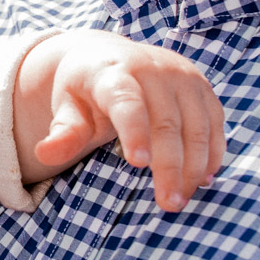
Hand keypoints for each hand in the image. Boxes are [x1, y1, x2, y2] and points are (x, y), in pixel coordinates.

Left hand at [16, 31, 224, 210]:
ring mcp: (182, 76)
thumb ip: (63, 132)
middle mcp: (153, 69)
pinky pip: (214, 123)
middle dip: (170, 166)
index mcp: (113, 72)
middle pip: (167, 123)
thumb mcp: (67, 106)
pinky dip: (212, 153)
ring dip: (195, 166)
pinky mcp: (202, 87)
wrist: (110, 54)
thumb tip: (44, 155)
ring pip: (197, 126)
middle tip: (168, 204)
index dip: (134, 131)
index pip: (126, 102)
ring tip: (182, 199)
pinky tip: (203, 179)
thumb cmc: (84, 89)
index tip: (139, 164)